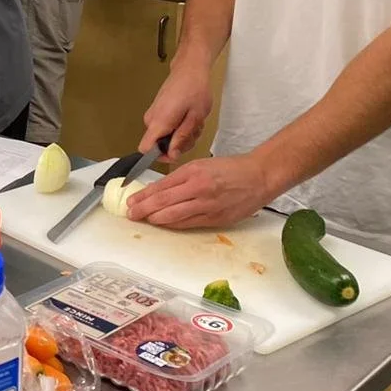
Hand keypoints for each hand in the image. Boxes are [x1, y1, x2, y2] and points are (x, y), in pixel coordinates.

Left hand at [124, 154, 275, 229]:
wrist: (259, 176)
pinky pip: (188, 224)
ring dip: (155, 219)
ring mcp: (207, 206)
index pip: (161, 187)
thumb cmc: (229, 168)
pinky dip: (173, 224)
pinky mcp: (216, 219)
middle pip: (163, 203)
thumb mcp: (201, 165)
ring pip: (174, 216)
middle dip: (143, 209)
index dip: (143, 196)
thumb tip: (157, 191)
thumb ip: (179, 178)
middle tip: (130, 214)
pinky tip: (163, 224)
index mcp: (193, 172)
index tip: (131, 201)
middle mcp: (198, 189)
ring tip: (143, 220)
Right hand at [140, 56, 214, 161]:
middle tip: (194, 132)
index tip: (176, 152)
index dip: (160, 156)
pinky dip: (178, 128)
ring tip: (193, 123)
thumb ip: (181, 138)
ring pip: (164, 138)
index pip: (146, 149)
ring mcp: (153, 115)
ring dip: (181, 136)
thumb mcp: (195, 118)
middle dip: (178, 144)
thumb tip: (171, 155)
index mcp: (159, 122)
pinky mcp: (157, 112)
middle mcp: (151, 120)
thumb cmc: (194, 89)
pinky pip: (165, 129)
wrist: (189, 70)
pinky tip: (188, 119)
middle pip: (159, 145)